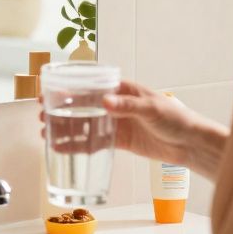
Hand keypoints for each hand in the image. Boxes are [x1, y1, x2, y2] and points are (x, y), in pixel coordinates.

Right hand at [39, 81, 209, 167]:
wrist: (190, 144)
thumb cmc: (176, 118)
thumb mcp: (151, 109)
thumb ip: (127, 106)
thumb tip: (105, 101)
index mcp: (123, 89)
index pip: (91, 86)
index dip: (69, 89)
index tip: (51, 92)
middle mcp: (116, 104)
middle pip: (83, 105)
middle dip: (61, 109)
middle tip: (42, 114)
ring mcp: (116, 123)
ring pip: (85, 124)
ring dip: (66, 128)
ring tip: (46, 133)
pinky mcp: (119, 141)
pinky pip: (94, 142)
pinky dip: (78, 145)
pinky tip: (63, 148)